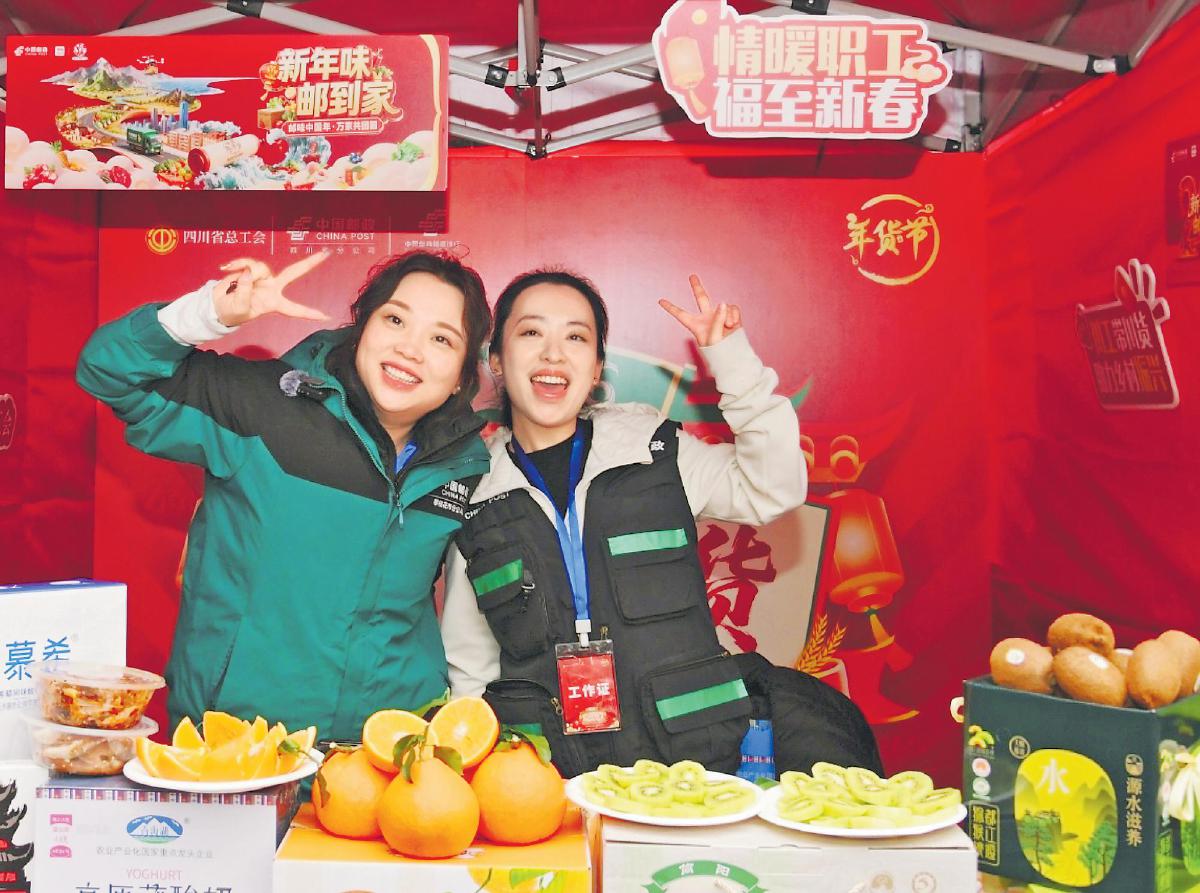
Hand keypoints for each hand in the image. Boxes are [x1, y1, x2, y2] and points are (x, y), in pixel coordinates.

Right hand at [213, 252, 329, 326]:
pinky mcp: (250, 269)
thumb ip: (243, 293)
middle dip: (309, 263)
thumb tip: (248, 273)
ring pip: (260, 266)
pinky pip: (246, 262)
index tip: (327, 317)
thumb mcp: (238, 309)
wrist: (217, 306)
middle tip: (325, 254)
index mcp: (273, 304)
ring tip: (232, 284)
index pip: (294, 309)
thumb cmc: (231, 312)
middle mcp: (272, 289)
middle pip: (293, 273)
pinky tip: (226, 268)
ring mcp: (262, 277)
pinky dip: (236, 264)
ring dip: (245, 272)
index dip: (309, 313)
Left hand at [658, 274, 741, 346]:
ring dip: (726, 316)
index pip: (680, 314)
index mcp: (696, 325)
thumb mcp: (713, 337)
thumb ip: (717, 319)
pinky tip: (733, 325)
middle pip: (701, 298)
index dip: (670, 307)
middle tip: (692, 276)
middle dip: (697, 286)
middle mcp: (706, 318)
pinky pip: (733, 308)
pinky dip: (734, 315)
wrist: (733, 356)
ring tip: (728, 327)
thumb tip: (724, 303)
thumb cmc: (719, 352)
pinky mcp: (731, 316)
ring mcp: (719, 316)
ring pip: (723, 306)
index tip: (660, 301)